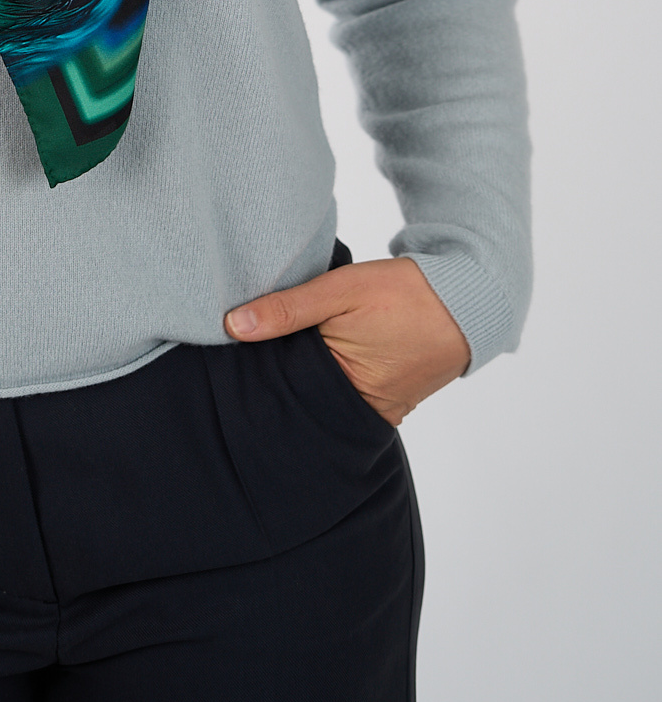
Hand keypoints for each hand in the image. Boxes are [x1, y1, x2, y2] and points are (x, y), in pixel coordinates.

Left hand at [224, 255, 470, 425]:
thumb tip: (233, 326)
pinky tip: (322, 351)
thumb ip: (288, 308)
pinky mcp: (391, 400)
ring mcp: (380, 409)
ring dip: (309, 373)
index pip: (285, 389)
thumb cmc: (405, 294)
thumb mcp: (341, 289)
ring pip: (326, 394)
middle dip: (283, 374)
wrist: (468, 300)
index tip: (234, 349)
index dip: (261, 368)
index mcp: (347, 392)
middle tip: (257, 346)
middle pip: (305, 396)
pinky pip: (350, 392)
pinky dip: (334, 374)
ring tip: (290, 346)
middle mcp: (363, 412)